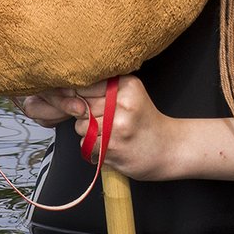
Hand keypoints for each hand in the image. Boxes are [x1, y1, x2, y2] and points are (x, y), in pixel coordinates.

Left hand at [14, 75, 185, 180]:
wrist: (168, 148)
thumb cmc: (145, 121)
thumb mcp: (131, 94)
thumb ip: (103, 89)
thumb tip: (64, 88)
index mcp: (127, 86)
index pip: (85, 84)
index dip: (78, 94)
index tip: (81, 100)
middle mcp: (123, 103)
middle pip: (80, 106)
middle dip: (85, 115)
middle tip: (105, 120)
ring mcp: (117, 127)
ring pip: (80, 126)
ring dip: (88, 133)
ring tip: (109, 134)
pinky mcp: (113, 148)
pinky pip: (86, 145)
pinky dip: (94, 148)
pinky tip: (111, 145)